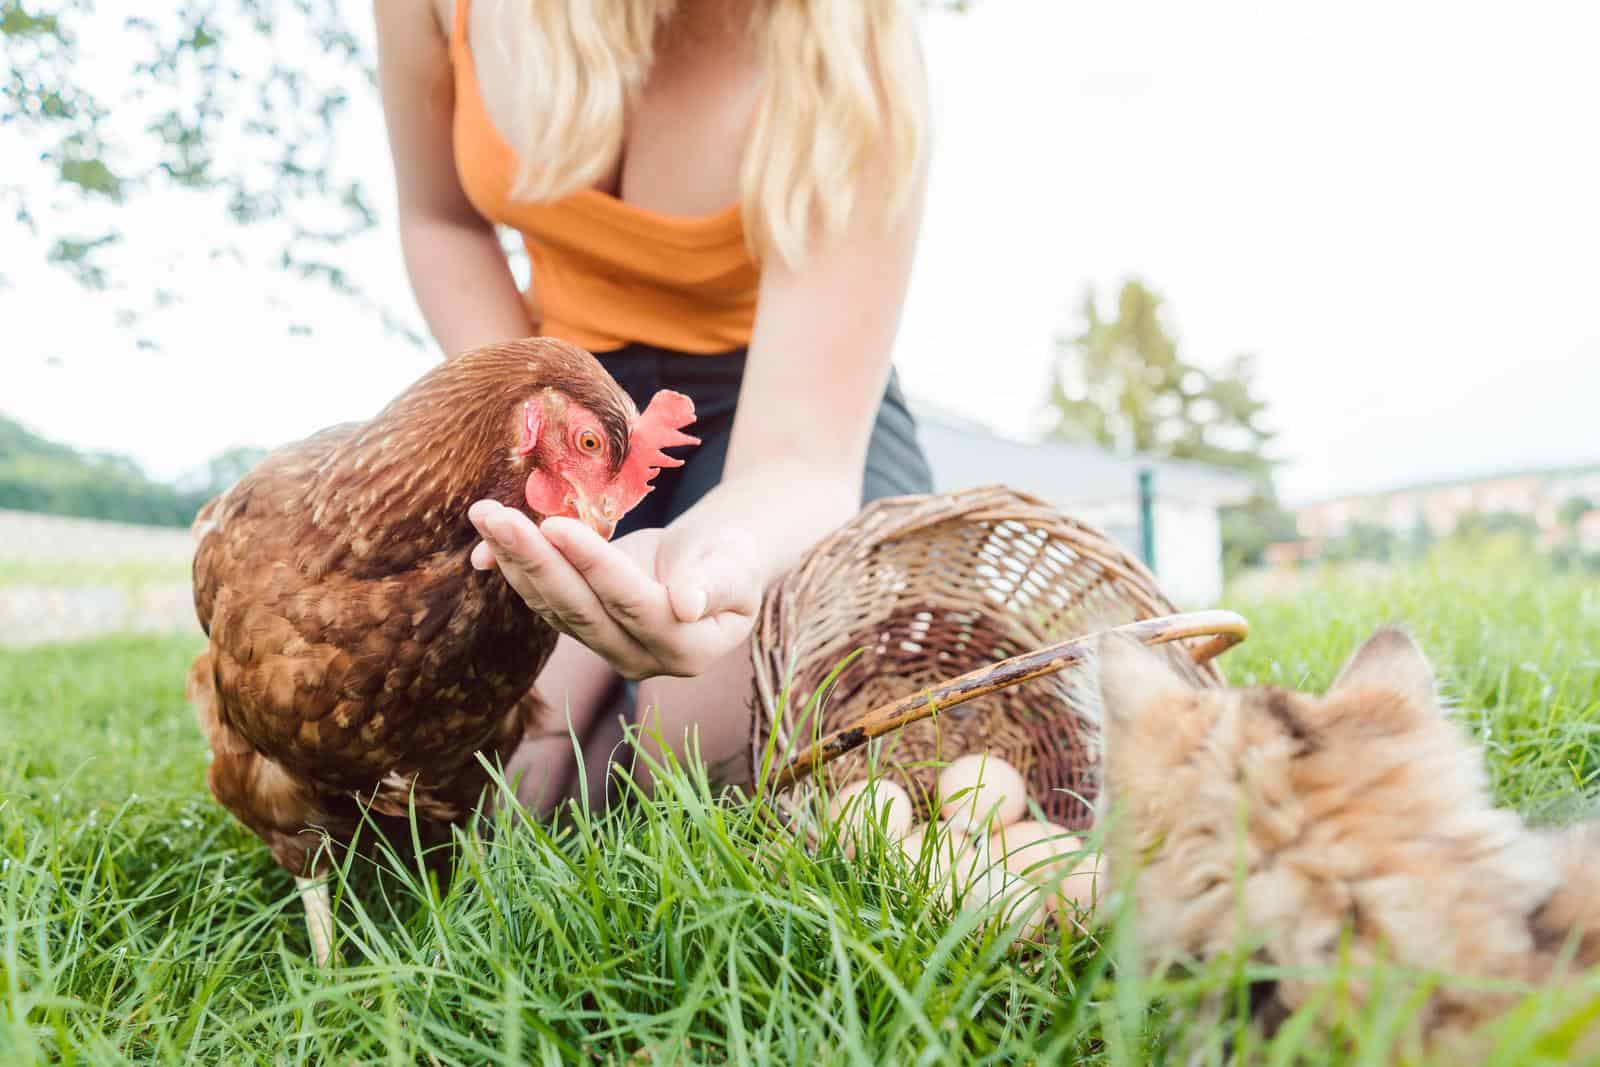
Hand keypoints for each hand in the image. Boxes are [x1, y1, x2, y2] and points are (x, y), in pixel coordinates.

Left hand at [467, 500, 761, 679]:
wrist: (715, 565)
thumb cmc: (733, 558)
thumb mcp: (737, 567)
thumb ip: (714, 585)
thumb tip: (686, 606)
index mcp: (687, 648)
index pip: (633, 604)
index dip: (595, 566)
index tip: (558, 525)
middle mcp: (639, 657)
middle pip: (580, 609)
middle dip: (535, 560)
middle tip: (496, 516)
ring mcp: (607, 645)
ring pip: (553, 605)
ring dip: (514, 559)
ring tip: (485, 515)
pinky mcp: (583, 626)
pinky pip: (543, 599)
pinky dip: (513, 568)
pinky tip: (486, 539)